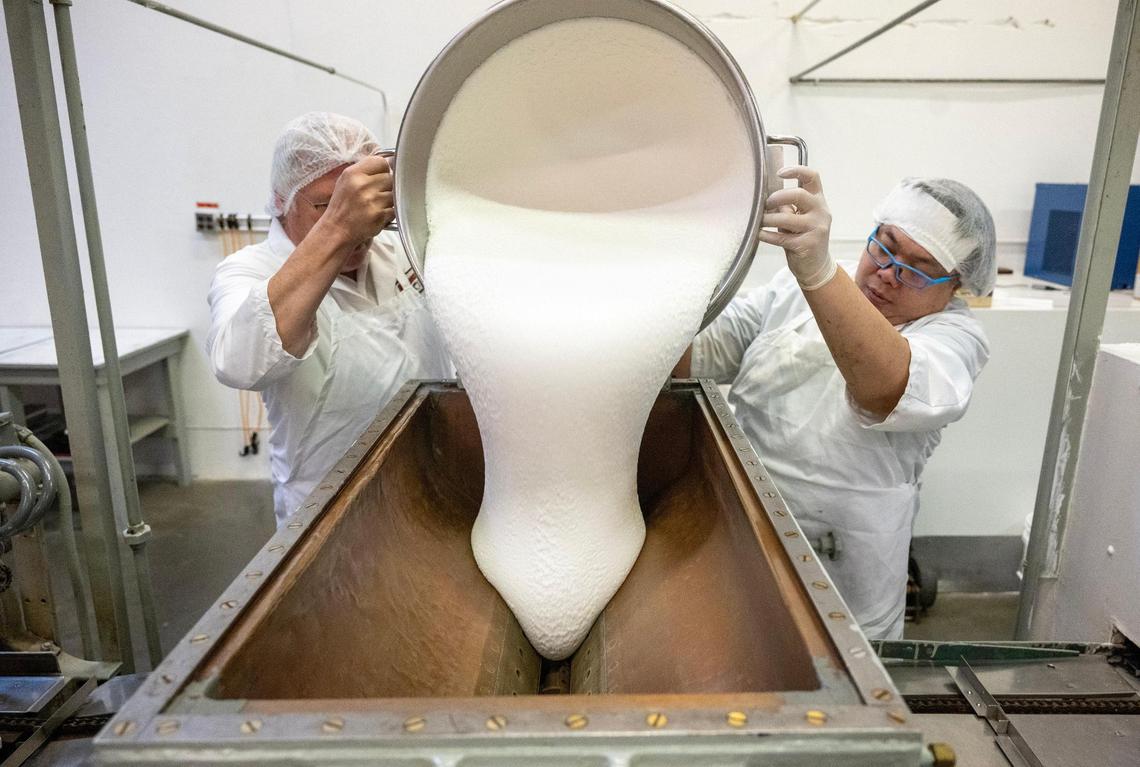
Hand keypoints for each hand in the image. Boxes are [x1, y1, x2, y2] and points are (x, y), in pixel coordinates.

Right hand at [318, 154, 393, 248]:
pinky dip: (389, 213)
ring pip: (394, 193)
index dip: (383, 170)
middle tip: (374, 195)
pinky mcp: (379, 215)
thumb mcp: (347, 181)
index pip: (381, 162)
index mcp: (353, 173)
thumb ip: (366, 170)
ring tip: (375, 206)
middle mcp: (362, 185)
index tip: (379, 177)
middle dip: (385, 187)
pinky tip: (377, 214)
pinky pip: (394, 209)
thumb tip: (390, 161)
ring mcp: (371, 200)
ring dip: (388, 201)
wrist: (337, 230)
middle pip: (390, 177)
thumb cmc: (342, 206)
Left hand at [758, 165, 836, 290]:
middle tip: (766, 204)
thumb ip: (788, 204)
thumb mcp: (799, 217)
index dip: (796, 170)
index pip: (813, 177)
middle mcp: (821, 212)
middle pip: (799, 195)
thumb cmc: (803, 237)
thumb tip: (766, 193)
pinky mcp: (808, 245)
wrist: (816, 266)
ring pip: (787, 218)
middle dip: (777, 197)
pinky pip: (782, 238)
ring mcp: (817, 228)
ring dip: (768, 219)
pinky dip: (767, 235)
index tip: (780, 173)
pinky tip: (759, 234)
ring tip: (760, 222)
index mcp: (818, 200)